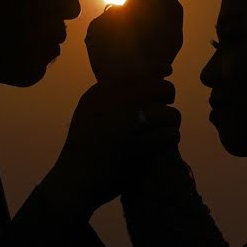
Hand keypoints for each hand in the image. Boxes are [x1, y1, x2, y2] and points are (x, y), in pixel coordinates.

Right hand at [40, 80, 180, 218]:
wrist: (76, 178)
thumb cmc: (85, 144)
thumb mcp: (90, 109)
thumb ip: (111, 91)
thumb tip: (144, 76)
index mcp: (104, 91)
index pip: (140, 70)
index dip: (159, 68)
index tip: (168, 71)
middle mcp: (117, 102)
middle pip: (162, 89)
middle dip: (167, 100)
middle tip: (161, 113)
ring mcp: (129, 123)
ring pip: (170, 114)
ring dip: (170, 124)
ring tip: (162, 132)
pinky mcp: (140, 145)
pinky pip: (169, 135)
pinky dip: (169, 140)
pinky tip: (162, 145)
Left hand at [86, 0, 182, 81]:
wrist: (127, 85)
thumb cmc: (156, 61)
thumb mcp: (174, 37)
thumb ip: (174, 8)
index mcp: (149, 9)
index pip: (153, 2)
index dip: (156, 19)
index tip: (155, 35)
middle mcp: (127, 10)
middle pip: (135, 3)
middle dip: (139, 16)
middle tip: (141, 39)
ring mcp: (108, 18)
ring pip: (118, 10)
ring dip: (124, 22)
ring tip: (128, 44)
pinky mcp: (94, 27)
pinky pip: (103, 21)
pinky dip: (109, 31)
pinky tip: (116, 46)